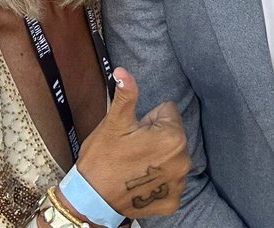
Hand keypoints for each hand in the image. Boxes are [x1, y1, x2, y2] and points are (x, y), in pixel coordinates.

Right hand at [71, 68, 188, 218]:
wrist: (90, 199)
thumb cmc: (102, 158)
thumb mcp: (114, 122)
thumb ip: (126, 94)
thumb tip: (123, 71)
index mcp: (172, 137)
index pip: (167, 112)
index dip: (148, 120)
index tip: (133, 133)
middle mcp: (183, 161)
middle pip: (171, 135)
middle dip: (154, 138)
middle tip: (131, 150)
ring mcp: (178, 184)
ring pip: (171, 157)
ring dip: (157, 159)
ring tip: (134, 166)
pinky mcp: (172, 202)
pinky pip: (169, 181)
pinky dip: (157, 181)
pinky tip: (140, 182)